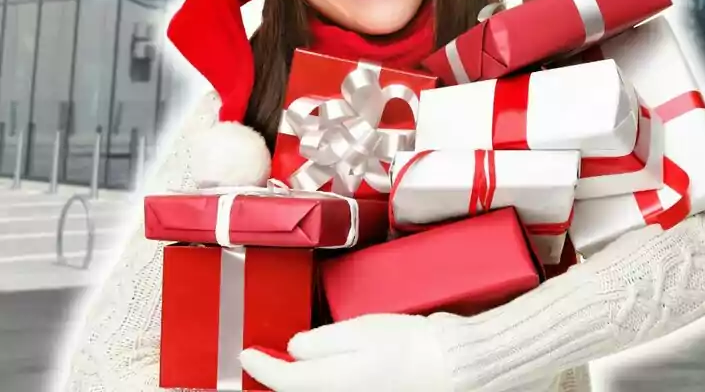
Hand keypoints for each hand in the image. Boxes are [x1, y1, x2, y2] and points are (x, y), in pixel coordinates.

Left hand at [240, 313, 455, 391]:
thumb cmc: (410, 346)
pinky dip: (319, 384)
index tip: (245, 354)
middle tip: (263, 360)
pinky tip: (323, 370)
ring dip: (298, 381)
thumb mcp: (361, 330)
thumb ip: (321, 341)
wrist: (450, 366)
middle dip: (278, 378)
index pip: (281, 380)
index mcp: (330, 383)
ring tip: (292, 364)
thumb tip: (294, 348)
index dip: (259, 366)